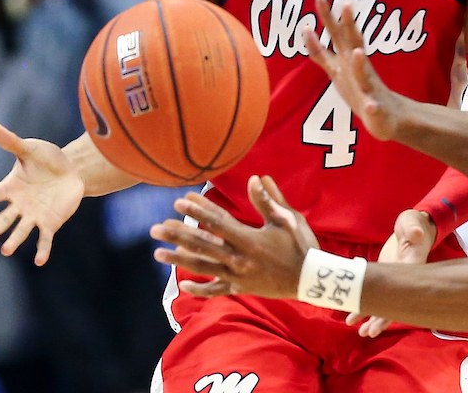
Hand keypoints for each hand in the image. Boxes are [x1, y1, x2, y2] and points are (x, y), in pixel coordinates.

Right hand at [0, 124, 84, 265]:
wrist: (72, 171)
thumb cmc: (47, 159)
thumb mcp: (30, 149)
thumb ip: (11, 143)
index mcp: (10, 187)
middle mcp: (19, 204)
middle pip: (5, 218)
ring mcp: (34, 215)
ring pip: (21, 230)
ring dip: (14, 241)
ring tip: (5, 250)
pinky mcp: (50, 222)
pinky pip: (45, 238)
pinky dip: (42, 249)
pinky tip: (40, 261)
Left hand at [151, 176, 317, 299]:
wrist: (313, 280)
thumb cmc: (302, 245)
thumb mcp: (288, 219)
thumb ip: (269, 200)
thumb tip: (254, 178)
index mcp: (250, 239)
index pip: (217, 223)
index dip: (197, 211)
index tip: (179, 201)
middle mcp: (239, 259)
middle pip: (202, 246)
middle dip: (177, 236)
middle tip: (155, 228)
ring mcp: (238, 276)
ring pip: (203, 268)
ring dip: (179, 260)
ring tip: (157, 254)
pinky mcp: (241, 289)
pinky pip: (216, 290)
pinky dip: (200, 288)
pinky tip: (183, 285)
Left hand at [304, 0, 407, 140]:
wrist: (388, 117)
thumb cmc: (359, 90)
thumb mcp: (336, 70)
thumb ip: (320, 52)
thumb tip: (306, 29)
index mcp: (349, 60)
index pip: (337, 34)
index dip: (328, 17)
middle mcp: (359, 69)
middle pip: (353, 44)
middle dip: (350, 27)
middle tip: (346, 3)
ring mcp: (370, 89)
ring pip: (365, 75)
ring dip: (361, 65)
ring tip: (358, 53)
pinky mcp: (376, 109)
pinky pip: (374, 108)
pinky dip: (373, 106)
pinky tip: (372, 106)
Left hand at [347, 210, 436, 336]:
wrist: (411, 226)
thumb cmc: (412, 223)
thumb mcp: (412, 222)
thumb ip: (413, 228)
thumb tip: (416, 234)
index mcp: (413, 264)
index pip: (406, 288)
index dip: (396, 304)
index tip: (387, 318)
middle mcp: (405, 277)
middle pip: (395, 303)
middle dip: (382, 318)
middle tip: (368, 332)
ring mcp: (395, 280)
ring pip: (385, 303)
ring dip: (372, 316)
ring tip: (361, 332)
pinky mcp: (386, 278)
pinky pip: (376, 295)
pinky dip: (365, 305)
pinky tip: (353, 317)